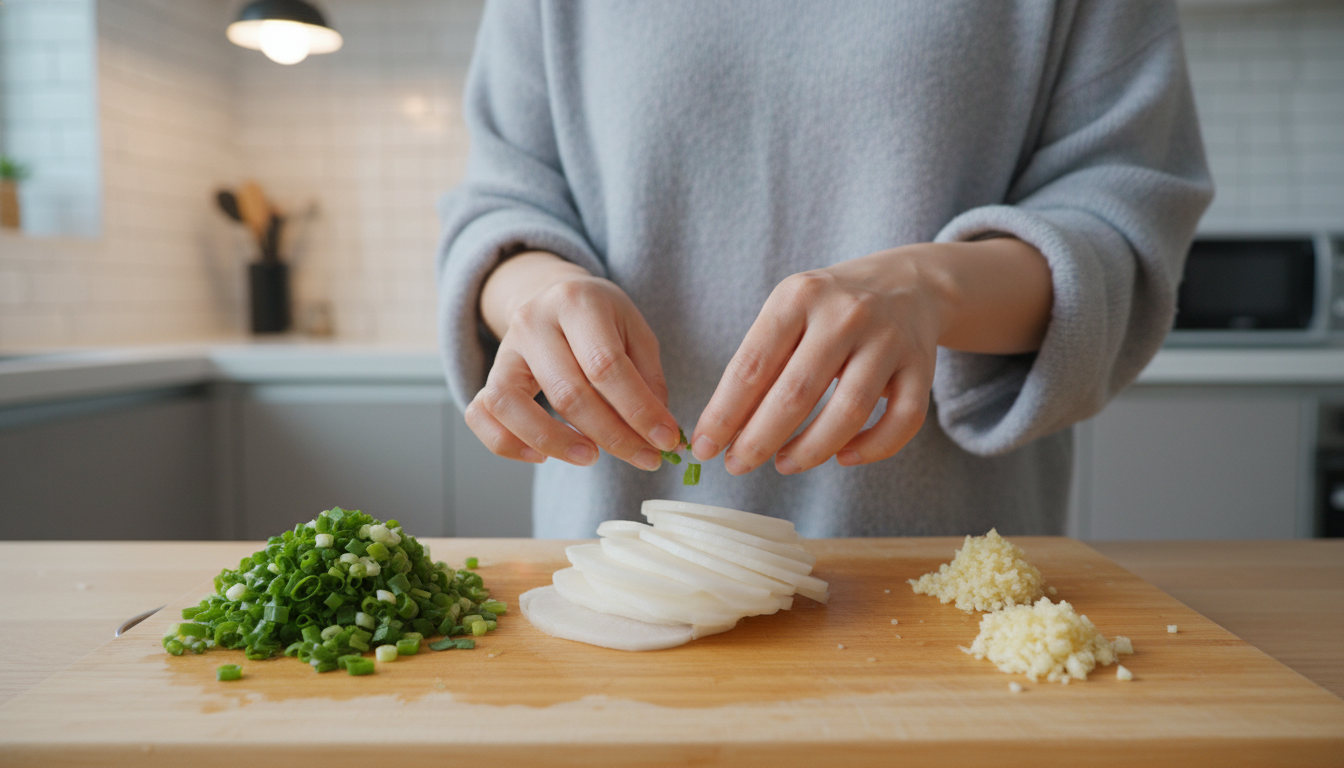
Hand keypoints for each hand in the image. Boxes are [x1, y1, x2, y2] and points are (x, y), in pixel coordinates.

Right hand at [466, 252, 681, 469]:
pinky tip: (542, 456)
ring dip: (556, 442)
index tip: (666, 441)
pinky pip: (481, 414)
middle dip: (612, 435)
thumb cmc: (602, 320)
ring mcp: (505, 348)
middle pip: (568, 392)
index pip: (607, 366)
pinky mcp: (490, 373)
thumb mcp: (635, 332)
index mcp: (577, 301)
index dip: (639, 411)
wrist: (554, 296)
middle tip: (644, 459)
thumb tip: (659, 432)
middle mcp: (533, 321)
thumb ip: (648, 379)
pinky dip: (506, 443)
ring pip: (513, 405)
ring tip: (592, 458)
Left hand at [691, 239, 1051, 474]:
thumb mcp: (788, 313)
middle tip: (737, 466)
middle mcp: (845, 313)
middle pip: (796, 393)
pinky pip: (902, 421)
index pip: (752, 366)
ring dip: (811, 450)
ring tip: (784, 464)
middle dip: (759, 439)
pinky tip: (842, 457)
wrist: (907, 283)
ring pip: (849, 412)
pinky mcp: (922, 365)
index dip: (723, 414)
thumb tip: (722, 430)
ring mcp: (889, 339)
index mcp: (799, 297)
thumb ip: (760, 364)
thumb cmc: (829, 309)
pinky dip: (872, 449)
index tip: (704, 448)